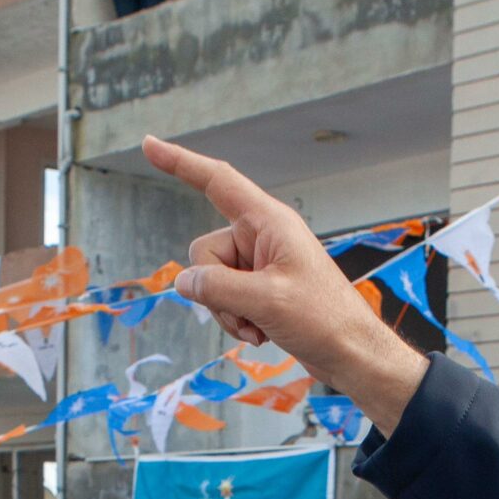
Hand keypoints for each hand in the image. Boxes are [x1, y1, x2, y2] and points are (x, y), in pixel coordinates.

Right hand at [143, 135, 428, 433]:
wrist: (350, 353)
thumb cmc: (322, 319)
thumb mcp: (265, 301)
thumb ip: (217, 288)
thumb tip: (182, 282)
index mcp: (268, 222)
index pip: (216, 182)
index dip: (180, 163)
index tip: (148, 145)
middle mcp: (261, 237)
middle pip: (204, 252)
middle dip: (215, 289)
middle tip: (250, 311)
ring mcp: (259, 264)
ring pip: (210, 282)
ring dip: (227, 312)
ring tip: (259, 326)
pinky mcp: (260, 289)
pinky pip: (224, 299)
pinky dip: (236, 320)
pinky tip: (261, 333)